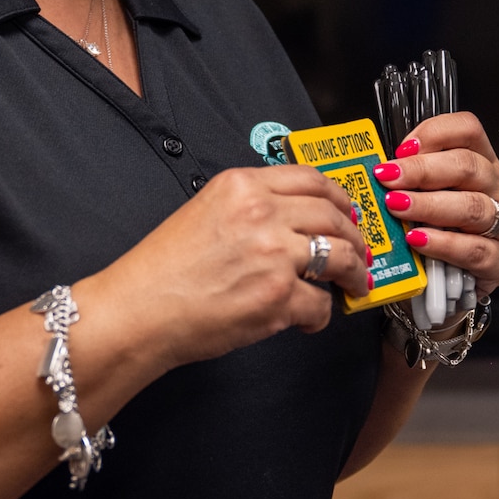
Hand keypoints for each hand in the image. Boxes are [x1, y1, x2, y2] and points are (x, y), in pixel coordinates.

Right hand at [99, 165, 373, 365]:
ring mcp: (274, 255)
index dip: (339, 197)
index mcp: (241, 186)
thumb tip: (294, 221)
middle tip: (359, 251)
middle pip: (334, 215)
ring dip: (352, 273)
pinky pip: (321, 304)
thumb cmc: (163, 271)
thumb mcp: (204, 211)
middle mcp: (262, 213)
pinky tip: (306, 319)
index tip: (348, 210)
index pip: (311, 179)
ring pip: (341, 256)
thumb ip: (249, 207)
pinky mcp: (278, 297)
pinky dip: (320, 315)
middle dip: (355, 236)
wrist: (139, 310)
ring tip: (351, 284)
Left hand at [373, 112, 498, 296]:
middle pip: (467, 166)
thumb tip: (377, 168)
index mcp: (482, 163)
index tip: (402, 149)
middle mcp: (498, 187)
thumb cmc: (441, 232)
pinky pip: (474, 249)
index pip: (468, 130)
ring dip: (429, 205)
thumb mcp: (429, 197)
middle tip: (389, 178)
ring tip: (398, 207)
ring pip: (472, 206)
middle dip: (422, 170)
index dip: (435, 133)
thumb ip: (411, 179)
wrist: (456, 283)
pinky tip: (418, 240)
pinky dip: (443, 244)